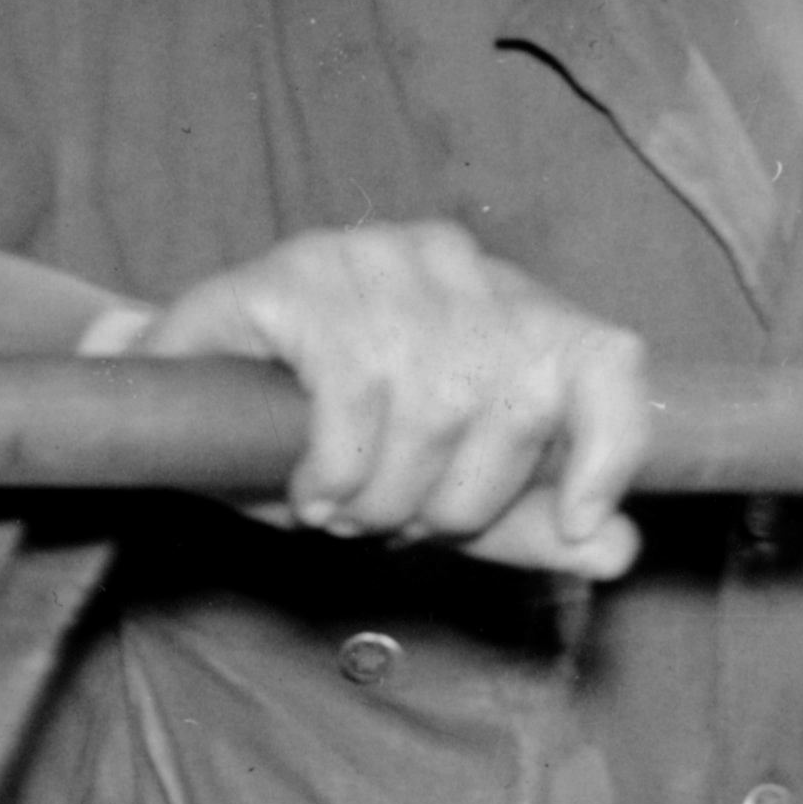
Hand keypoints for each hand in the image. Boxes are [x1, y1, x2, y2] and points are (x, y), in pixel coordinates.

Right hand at [127, 222, 651, 574]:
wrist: (183, 397)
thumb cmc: (329, 444)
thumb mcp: (437, 496)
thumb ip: (528, 524)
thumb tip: (619, 548)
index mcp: (508, 306)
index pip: (607, 359)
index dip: (610, 448)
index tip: (583, 522)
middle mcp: (454, 263)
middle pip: (514, 406)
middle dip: (450, 503)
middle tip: (389, 522)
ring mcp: (377, 255)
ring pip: (438, 403)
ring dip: (383, 494)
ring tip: (343, 509)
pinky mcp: (298, 271)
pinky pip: (355, 391)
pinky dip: (336, 468)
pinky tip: (310, 487)